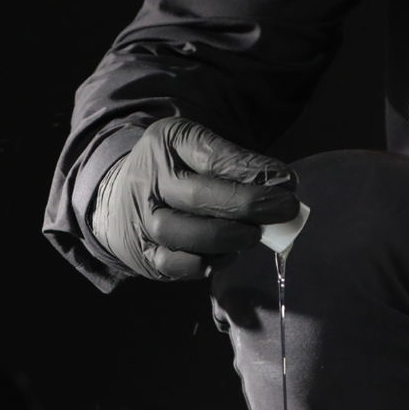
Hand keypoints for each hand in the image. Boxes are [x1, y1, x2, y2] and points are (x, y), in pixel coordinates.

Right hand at [90, 116, 299, 280]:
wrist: (119, 198)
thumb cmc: (176, 173)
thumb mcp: (200, 152)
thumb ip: (238, 165)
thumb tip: (284, 185)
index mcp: (168, 144)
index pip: (214, 157)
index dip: (253, 172)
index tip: (288, 183)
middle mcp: (150, 181)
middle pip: (199, 196)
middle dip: (248, 205)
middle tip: (284, 210)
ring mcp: (145, 220)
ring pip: (186, 234)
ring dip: (228, 238)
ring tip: (253, 236)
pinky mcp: (146, 254)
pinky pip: (177, 265)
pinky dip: (207, 264)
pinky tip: (227, 256)